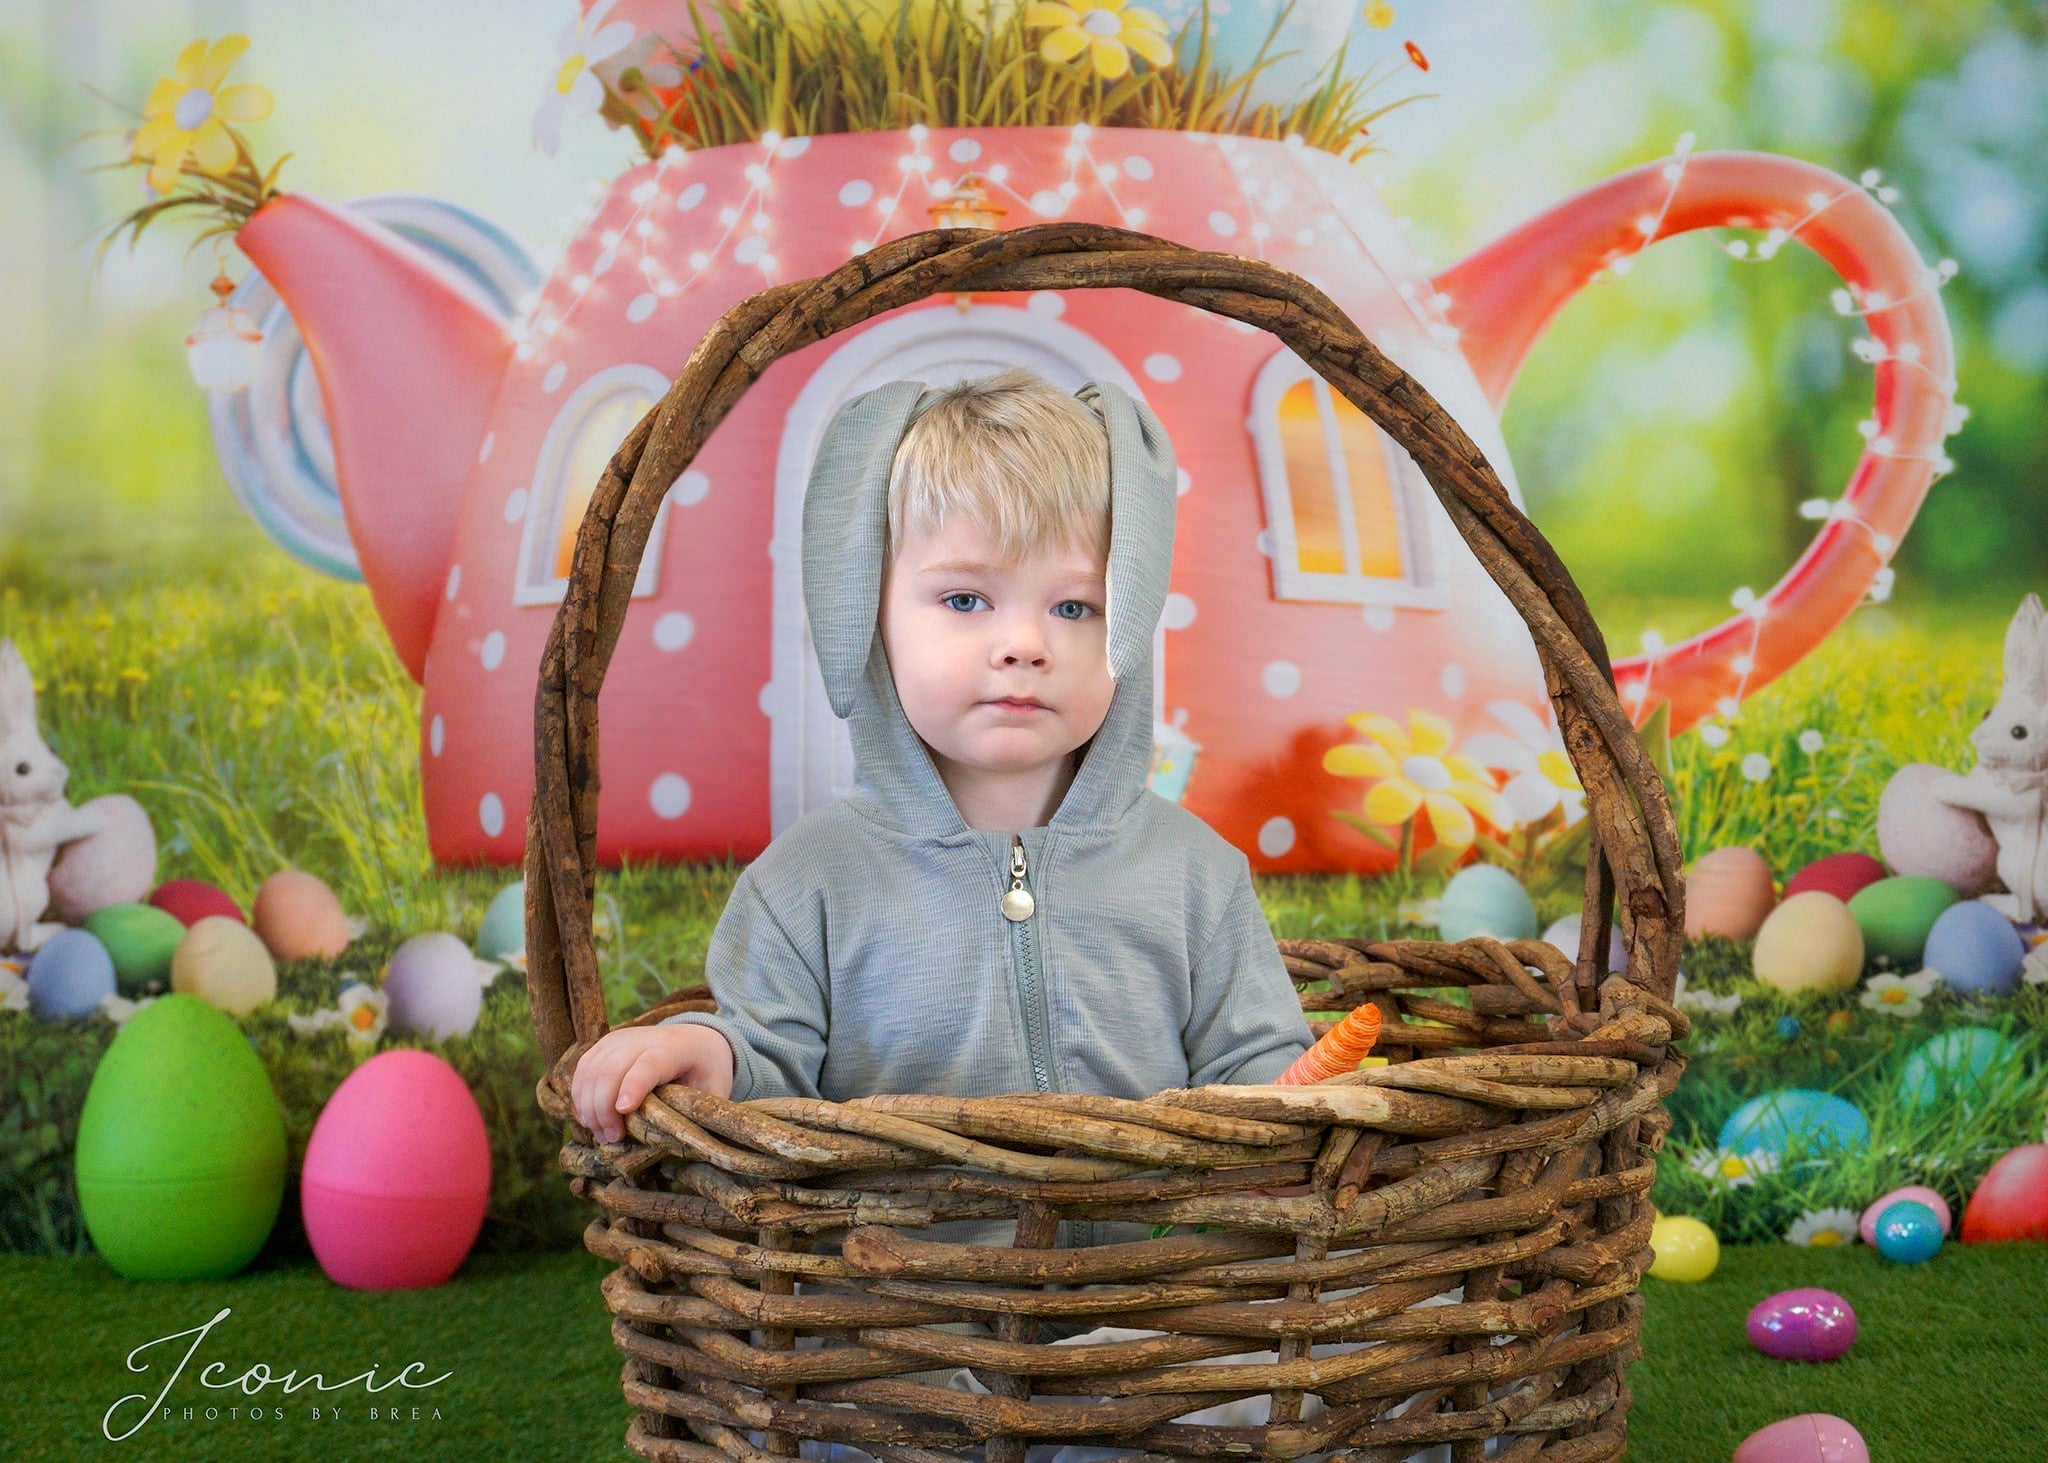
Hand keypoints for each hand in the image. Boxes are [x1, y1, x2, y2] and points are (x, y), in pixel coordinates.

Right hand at [571, 1023, 735, 1142]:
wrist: (695, 1038)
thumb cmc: (705, 1071)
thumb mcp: (714, 1089)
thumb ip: (698, 1112)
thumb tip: (681, 1144)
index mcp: (674, 1048)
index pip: (649, 1064)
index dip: (633, 1086)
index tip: (623, 1111)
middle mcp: (642, 1038)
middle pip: (612, 1070)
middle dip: (605, 1108)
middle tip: (613, 1138)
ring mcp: (619, 1039)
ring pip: (592, 1071)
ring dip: (590, 1107)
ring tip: (603, 1135)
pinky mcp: (604, 1045)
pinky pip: (583, 1070)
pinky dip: (581, 1097)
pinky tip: (590, 1120)